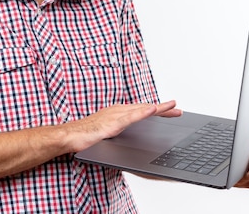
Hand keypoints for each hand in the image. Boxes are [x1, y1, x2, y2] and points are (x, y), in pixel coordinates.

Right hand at [67, 100, 181, 152]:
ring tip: (172, 106)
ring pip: (141, 110)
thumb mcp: (107, 134)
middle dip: (163, 109)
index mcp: (118, 113)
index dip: (157, 111)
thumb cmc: (85, 135)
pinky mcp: (112, 123)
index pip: (141, 111)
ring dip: (158, 108)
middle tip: (178, 110)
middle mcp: (118, 111)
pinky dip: (143, 113)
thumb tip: (129, 140)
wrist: (70, 136)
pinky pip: (131, 117)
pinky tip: (153, 110)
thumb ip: (118, 134)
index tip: (170, 111)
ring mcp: (115, 115)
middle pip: (145, 108)